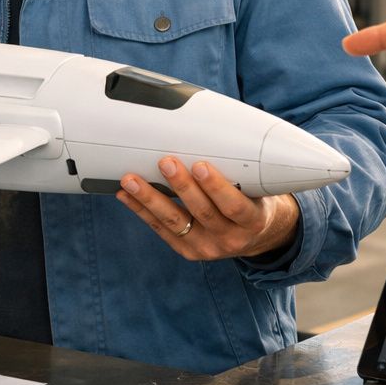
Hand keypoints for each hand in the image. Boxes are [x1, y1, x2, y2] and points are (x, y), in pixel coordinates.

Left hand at [116, 157, 300, 260]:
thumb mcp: (260, 188)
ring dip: (150, 199)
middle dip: (181, 186)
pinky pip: (161, 229)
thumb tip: (215, 132)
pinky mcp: (188, 251)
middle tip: (165, 162)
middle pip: (202, 212)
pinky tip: (125, 196)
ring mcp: (208, 248)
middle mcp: (231, 239)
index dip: (216, 187)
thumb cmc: (255, 200)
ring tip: (131, 180)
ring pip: (175, 222)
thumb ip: (242, 172)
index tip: (200, 165)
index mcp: (253, 221)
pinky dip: (142, 211)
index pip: (234, 206)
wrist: (257, 236)